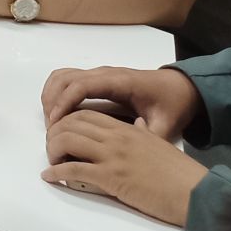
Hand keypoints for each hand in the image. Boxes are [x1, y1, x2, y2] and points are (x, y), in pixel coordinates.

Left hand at [41, 110, 208, 224]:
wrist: (195, 192)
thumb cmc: (179, 173)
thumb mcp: (158, 143)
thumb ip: (143, 133)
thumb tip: (138, 125)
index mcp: (126, 129)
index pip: (86, 115)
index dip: (67, 120)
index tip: (61, 132)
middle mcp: (116, 137)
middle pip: (71, 124)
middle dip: (54, 133)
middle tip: (52, 146)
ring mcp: (112, 156)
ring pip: (67, 141)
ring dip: (52, 150)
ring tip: (51, 160)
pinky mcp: (111, 176)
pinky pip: (73, 169)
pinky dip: (56, 172)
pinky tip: (50, 177)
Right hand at [42, 65, 200, 137]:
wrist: (179, 88)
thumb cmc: (172, 104)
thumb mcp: (167, 124)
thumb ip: (149, 137)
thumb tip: (131, 156)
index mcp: (119, 82)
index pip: (81, 85)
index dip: (64, 102)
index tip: (55, 123)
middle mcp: (104, 74)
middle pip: (65, 78)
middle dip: (53, 102)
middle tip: (52, 130)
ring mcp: (98, 75)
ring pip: (62, 77)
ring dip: (51, 96)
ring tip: (52, 123)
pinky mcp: (96, 79)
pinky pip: (67, 79)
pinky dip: (56, 92)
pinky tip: (58, 113)